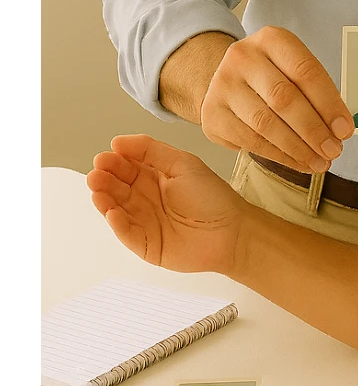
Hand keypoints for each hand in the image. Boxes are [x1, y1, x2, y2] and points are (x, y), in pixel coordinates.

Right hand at [88, 134, 245, 275]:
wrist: (232, 232)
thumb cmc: (213, 197)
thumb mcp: (182, 164)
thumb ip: (151, 150)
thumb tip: (119, 141)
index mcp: (154, 177)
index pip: (126, 167)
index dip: (114, 162)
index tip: (104, 157)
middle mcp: (145, 199)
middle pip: (117, 187)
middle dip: (105, 179)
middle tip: (97, 173)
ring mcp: (144, 222)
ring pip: (117, 209)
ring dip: (105, 199)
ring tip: (98, 190)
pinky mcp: (146, 245)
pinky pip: (126, 233)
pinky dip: (117, 223)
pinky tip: (112, 212)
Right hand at [201, 26, 353, 172]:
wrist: (228, 81)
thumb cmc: (272, 76)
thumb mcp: (294, 69)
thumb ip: (317, 94)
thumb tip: (340, 131)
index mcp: (271, 39)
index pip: (305, 71)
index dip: (329, 104)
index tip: (345, 130)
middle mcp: (242, 57)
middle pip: (284, 98)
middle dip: (314, 130)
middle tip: (334, 150)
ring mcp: (222, 85)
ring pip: (265, 123)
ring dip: (298, 148)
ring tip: (320, 162)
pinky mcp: (212, 114)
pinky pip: (250, 141)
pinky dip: (279, 156)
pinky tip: (298, 162)